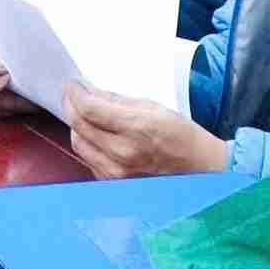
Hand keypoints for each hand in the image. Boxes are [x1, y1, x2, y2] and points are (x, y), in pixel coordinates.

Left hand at [62, 81, 228, 177]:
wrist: (199, 169)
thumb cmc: (180, 135)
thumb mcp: (151, 107)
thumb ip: (116, 100)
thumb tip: (89, 91)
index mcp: (135, 128)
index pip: (88, 108)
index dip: (74, 93)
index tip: (72, 84)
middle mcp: (122, 153)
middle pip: (78, 125)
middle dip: (70, 105)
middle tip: (73, 94)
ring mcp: (116, 172)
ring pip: (78, 144)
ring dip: (76, 125)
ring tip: (84, 113)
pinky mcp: (114, 184)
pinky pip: (88, 160)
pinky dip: (87, 144)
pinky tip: (95, 134)